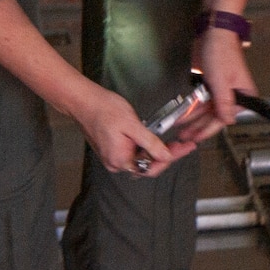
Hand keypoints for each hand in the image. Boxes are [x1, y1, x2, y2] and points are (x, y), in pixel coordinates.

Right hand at [73, 84, 191, 176]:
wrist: (83, 101)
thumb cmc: (104, 109)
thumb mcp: (133, 125)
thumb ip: (150, 143)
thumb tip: (165, 156)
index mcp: (120, 159)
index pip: (151, 168)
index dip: (171, 158)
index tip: (186, 148)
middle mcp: (115, 162)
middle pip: (147, 165)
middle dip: (166, 155)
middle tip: (182, 144)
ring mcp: (112, 157)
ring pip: (141, 159)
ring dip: (157, 152)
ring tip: (173, 142)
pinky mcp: (112, 149)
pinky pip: (133, 153)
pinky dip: (146, 148)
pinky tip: (155, 139)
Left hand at [177, 29, 255, 143]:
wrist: (213, 32)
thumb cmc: (222, 52)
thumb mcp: (222, 81)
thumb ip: (224, 103)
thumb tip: (228, 121)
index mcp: (243, 95)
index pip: (224, 118)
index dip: (209, 129)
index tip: (197, 138)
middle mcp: (233, 95)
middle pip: (214, 116)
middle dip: (199, 127)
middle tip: (185, 137)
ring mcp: (220, 90)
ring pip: (207, 110)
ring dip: (194, 119)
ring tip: (182, 129)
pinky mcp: (210, 84)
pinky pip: (202, 101)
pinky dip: (193, 108)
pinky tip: (184, 114)